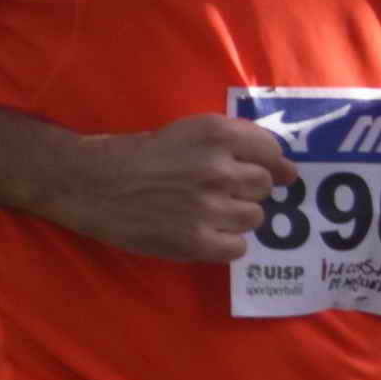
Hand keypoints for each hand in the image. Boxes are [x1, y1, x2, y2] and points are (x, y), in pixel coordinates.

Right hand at [55, 112, 295, 262]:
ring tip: (205, 212)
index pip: (271, 151)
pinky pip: (238, 247)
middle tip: (219, 192)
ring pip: (254, 217)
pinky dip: (225, 243)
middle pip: (264, 186)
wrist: (91, 184)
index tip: (265, 172)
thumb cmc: (137, 154)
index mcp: (216, 134)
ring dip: (235, 217)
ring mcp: (209, 206)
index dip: (270, 164)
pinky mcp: (197, 240)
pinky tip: (202, 232)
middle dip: (247, 190)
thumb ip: (233, 145)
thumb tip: (288, 172)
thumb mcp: (186, 132)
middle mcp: (218, 168)